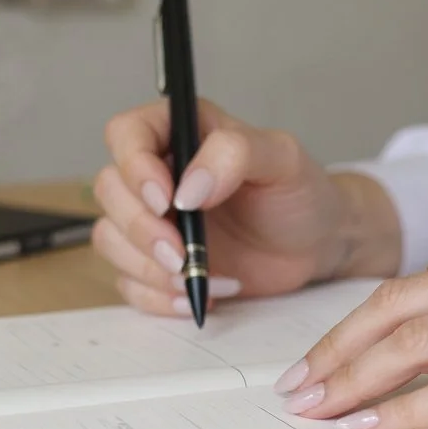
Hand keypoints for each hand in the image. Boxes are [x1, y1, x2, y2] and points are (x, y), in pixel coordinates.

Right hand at [91, 98, 400, 313]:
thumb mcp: (283, 159)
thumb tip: (188, 186)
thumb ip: (235, 154)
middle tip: (182, 255)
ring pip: (110, 238)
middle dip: (142, 229)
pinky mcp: (158, 262)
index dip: (134, 166)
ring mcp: (155, 220)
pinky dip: (157, 296)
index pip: (126, 133)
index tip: (167, 200)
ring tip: (199, 278)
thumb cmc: (302, 194)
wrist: (318, 244)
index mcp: (183, 132)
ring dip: (147, 267)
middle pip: (110, 191)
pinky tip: (198, 295)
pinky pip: (128, 282)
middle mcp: (159, 173)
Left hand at [275, 229, 427, 428]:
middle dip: (337, 349)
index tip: (326, 355)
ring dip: (354, 379)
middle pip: (400, 305)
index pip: (420, 284)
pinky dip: (407, 410)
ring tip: (315, 409)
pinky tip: (374, 428)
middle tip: (296, 386)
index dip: (362, 323)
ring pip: (417, 342)